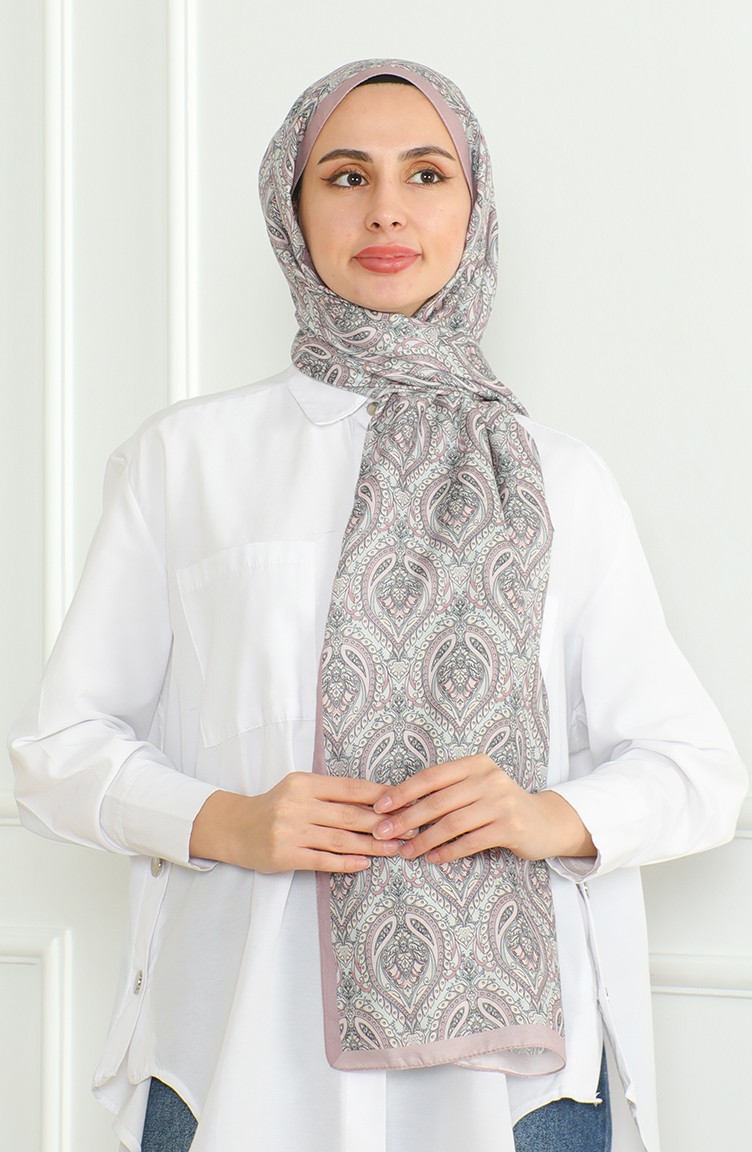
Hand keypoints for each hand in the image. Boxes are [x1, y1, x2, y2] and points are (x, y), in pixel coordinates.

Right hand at [190, 773, 401, 873]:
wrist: (236, 828)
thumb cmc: (276, 807)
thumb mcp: (300, 790)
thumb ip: (331, 794)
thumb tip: (378, 801)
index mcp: (304, 783)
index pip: (350, 788)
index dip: (381, 795)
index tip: (405, 802)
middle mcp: (297, 805)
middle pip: (350, 815)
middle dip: (384, 823)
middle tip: (410, 828)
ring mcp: (290, 831)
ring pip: (341, 839)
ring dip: (372, 845)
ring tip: (395, 848)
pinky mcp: (285, 855)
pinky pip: (323, 860)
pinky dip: (347, 863)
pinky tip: (365, 863)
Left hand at [371, 754, 595, 863]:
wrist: (544, 822)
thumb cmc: (499, 805)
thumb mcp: (475, 788)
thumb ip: (446, 792)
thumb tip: (399, 807)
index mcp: (475, 764)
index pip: (431, 776)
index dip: (403, 791)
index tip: (380, 807)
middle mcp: (489, 778)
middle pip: (438, 801)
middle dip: (406, 819)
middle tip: (383, 833)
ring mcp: (501, 802)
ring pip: (451, 823)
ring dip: (424, 840)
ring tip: (406, 852)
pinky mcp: (510, 827)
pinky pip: (470, 841)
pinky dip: (448, 851)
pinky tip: (433, 858)